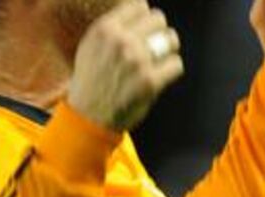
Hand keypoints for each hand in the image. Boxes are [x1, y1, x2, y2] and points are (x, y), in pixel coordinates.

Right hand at [67, 1, 184, 131]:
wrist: (88, 117)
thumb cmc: (90, 82)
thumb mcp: (90, 46)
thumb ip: (112, 28)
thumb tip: (139, 12)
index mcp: (106, 29)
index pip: (140, 6)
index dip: (144, 18)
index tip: (144, 29)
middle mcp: (122, 42)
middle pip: (158, 20)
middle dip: (158, 32)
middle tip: (153, 45)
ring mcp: (138, 62)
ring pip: (171, 40)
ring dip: (168, 49)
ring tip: (159, 59)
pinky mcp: (150, 82)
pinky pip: (176, 64)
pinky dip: (171, 69)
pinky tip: (161, 75)